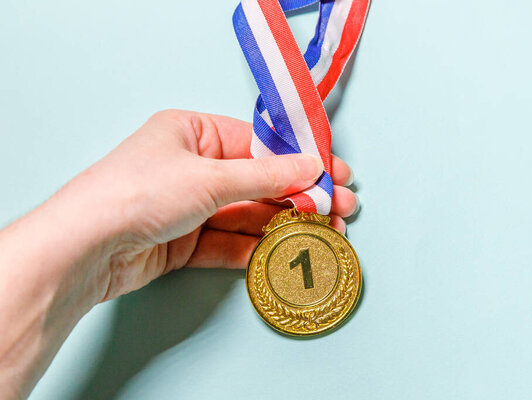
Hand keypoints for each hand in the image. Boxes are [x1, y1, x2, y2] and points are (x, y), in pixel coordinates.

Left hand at [57, 109, 356, 301]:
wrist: (86, 247)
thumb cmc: (138, 192)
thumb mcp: (210, 177)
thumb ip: (265, 177)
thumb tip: (311, 168)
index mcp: (193, 132)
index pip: (259, 144)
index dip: (300, 160)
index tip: (334, 173)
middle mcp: (192, 167)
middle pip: (258, 181)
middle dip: (300, 196)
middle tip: (341, 208)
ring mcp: (188, 206)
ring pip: (247, 214)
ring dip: (284, 224)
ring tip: (325, 233)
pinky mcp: (184, 241)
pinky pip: (229, 242)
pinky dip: (256, 248)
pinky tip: (286, 252)